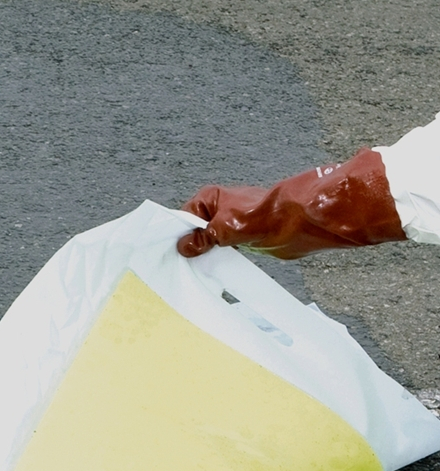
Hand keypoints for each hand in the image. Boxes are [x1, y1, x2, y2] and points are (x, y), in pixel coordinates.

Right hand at [176, 149, 405, 259]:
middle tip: (179, 265)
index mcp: (209, 199)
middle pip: (193, 232)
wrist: (302, 222)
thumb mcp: (226, 228)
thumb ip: (203, 238)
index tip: (168, 253)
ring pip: (206, 244)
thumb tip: (184, 247)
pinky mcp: (241, 240)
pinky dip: (216, 261)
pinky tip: (212, 272)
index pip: (181, 218)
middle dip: (188, 248)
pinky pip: (221, 252)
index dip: (175, 236)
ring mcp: (229, 226)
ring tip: (194, 270)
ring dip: (203, 257)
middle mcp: (217, 210)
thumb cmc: (268, 215)